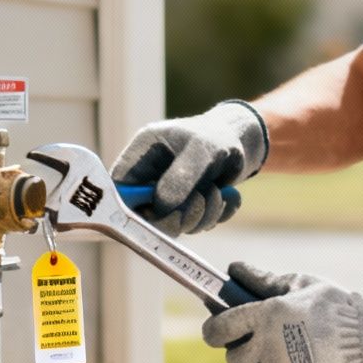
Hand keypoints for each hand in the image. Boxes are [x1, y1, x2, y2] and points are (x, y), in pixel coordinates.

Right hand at [111, 101, 267, 235]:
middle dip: (178, 214)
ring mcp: (167, 196)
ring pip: (174, 225)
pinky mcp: (186, 209)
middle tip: (201, 200)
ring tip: (217, 191)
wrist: (243, 142)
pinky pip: (195, 226)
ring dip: (202, 214)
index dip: (131, 207)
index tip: (156, 213)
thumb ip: (181, 176)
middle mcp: (149, 179)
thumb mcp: (201, 149)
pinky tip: (224, 196)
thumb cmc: (217, 136)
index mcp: (141, 156)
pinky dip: (214, 215)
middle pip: (145, 216)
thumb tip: (161, 205)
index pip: (119, 188)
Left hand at [201, 262, 362, 362]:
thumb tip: (234, 269)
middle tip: (269, 348)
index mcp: (263, 316)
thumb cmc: (338, 309)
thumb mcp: (302, 285)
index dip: (215, 331)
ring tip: (295, 362)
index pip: (219, 329)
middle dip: (246, 355)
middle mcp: (265, 346)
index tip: (218, 333)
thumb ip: (265, 280)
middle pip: (236, 360)